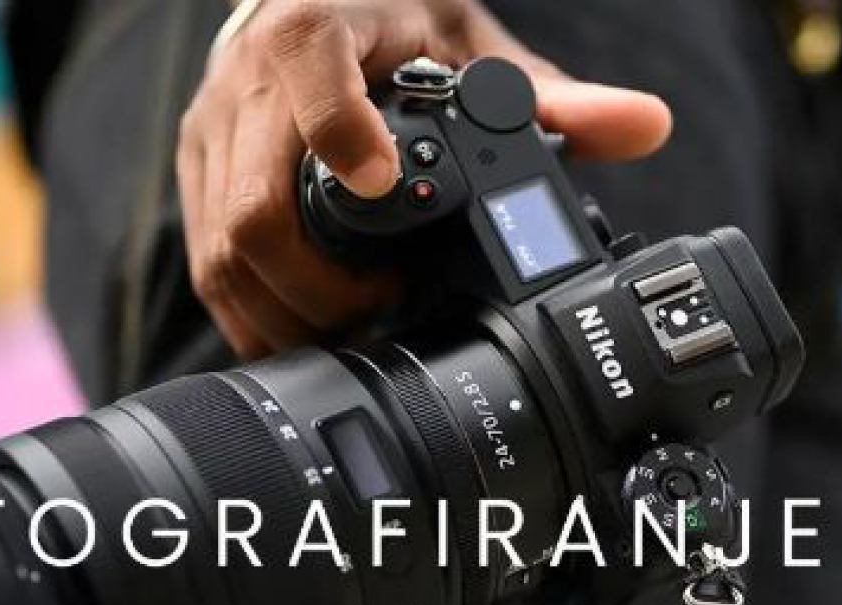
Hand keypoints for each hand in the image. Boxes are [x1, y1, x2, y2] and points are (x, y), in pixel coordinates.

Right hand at [176, 0, 672, 358]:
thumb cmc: (384, 20)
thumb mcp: (466, 44)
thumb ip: (550, 96)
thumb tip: (646, 128)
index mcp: (315, 31)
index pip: (309, 77)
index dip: (340, 140)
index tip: (385, 190)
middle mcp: (246, 84)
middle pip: (253, 211)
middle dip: (316, 288)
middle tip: (376, 315)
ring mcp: (210, 133)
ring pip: (221, 252)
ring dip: (282, 314)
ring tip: (344, 336)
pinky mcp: (194, 172)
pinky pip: (207, 262)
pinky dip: (253, 311)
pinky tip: (297, 330)